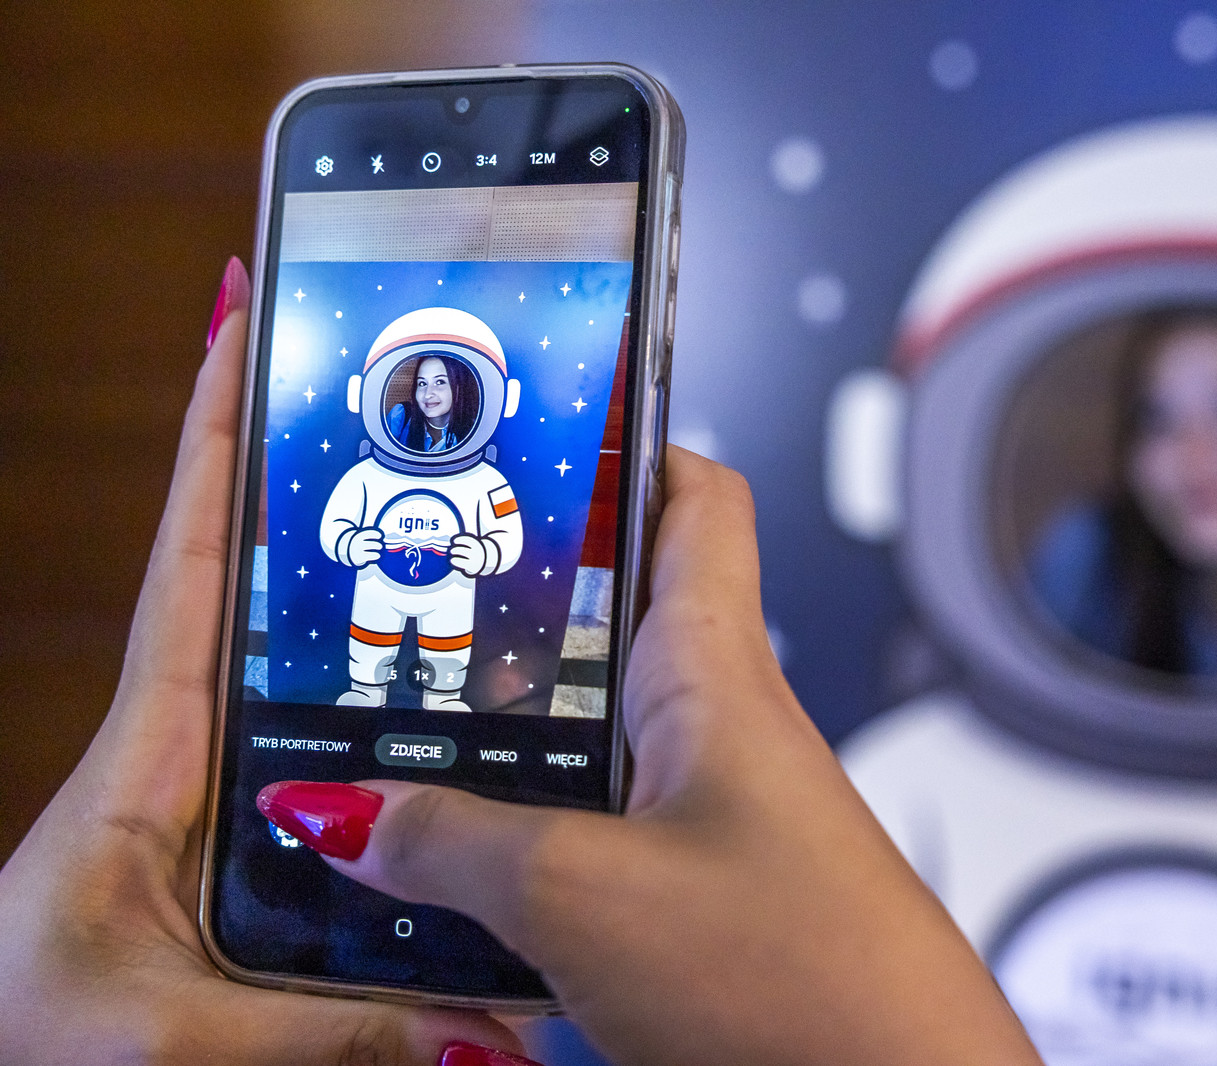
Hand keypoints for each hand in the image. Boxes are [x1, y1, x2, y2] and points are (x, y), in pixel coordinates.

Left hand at [0, 259, 526, 1065]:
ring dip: (336, 557)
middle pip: (244, 571)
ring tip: (432, 484)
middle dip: (292, 460)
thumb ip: (340, 1031)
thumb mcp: (173, 1041)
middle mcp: (182, 748)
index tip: (247, 321)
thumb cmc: (21, 1044)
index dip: (217, 434)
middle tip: (368, 372)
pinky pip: (310, 729)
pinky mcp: (237, 839)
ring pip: (285, 648)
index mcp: (150, 754)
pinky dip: (357, 669)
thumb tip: (493, 1029)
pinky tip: (429, 669)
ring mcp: (209, 788)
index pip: (193, 558)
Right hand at [263, 447, 1044, 1065]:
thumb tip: (350, 811)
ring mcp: (722, 806)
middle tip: (412, 589)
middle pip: (626, 609)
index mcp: (715, 670)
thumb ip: (452, 844)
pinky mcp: (713, 885)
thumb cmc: (805, 981)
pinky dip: (540, 823)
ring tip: (404, 730)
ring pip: (607, 725)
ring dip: (518, 725)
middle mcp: (725, 721)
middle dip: (522, 596)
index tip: (539, 416)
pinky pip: (612, 820)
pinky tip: (468, 868)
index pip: (694, 496)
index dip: (624, 439)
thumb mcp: (582, 897)